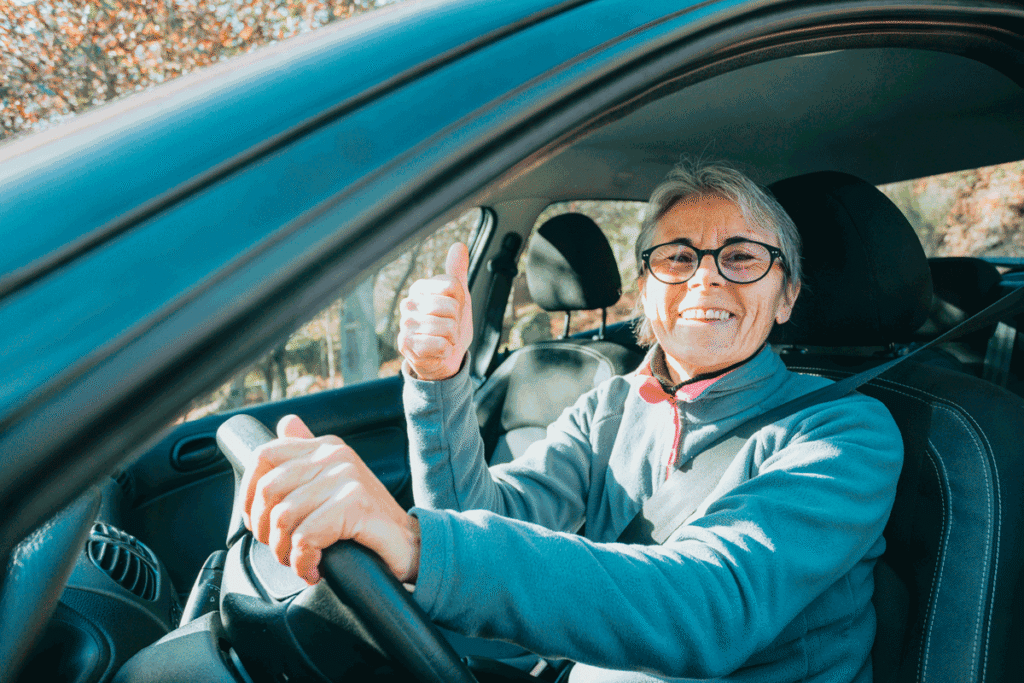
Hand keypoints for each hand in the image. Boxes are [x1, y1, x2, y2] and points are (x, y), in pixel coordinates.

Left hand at [241, 415, 420, 584]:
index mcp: (326, 448)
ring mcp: (347, 477)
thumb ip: (308, 455)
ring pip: (284, 517)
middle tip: (283, 550)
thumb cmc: (368, 521)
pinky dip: (303, 562)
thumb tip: (286, 423)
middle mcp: (335, 456)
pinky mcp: (356, 504)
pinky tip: (314, 570)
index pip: (264, 455)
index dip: (248, 493)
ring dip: (285, 552)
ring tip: (301, 562)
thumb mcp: (336, 483)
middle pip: (268, 490)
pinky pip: (307, 537)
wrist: (412, 544)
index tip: (256, 522)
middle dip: (265, 530)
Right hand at [398, 242, 473, 380]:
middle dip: (457, 322)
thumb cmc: (450, 325)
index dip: (461, 302)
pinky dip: (446, 350)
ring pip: (447, 327)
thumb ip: (457, 272)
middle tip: (448, 328)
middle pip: (451, 307)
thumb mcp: (458, 297)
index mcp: (420, 288)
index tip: (454, 310)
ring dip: (452, 338)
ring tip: (443, 339)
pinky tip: (437, 351)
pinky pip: (440, 344)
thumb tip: (458, 245)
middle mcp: (408, 303)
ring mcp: (405, 324)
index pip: (453, 286)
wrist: (445, 357)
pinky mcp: (405, 345)